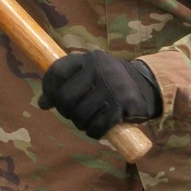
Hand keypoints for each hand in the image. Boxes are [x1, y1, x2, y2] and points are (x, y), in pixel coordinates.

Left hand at [39, 51, 161, 139]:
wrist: (148, 87)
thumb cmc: (111, 83)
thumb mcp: (90, 75)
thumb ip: (67, 83)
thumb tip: (42, 103)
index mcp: (89, 59)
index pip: (57, 73)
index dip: (48, 90)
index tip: (49, 100)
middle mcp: (100, 70)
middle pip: (65, 99)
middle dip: (66, 111)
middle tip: (74, 113)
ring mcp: (112, 88)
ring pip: (80, 116)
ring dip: (81, 124)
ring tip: (88, 120)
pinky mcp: (122, 106)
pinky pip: (97, 127)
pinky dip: (94, 132)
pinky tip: (97, 128)